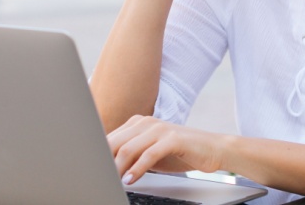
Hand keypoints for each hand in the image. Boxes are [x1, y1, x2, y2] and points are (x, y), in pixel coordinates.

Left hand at [108, 115, 228, 184]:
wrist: (213, 148)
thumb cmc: (181, 152)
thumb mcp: (151, 153)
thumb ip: (131, 155)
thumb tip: (108, 167)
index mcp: (138, 123)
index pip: (111, 138)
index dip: (99, 155)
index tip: (92, 171)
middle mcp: (147, 122)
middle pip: (115, 142)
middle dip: (105, 162)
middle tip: (98, 178)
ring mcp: (160, 129)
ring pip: (129, 148)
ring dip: (118, 167)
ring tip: (113, 181)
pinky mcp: (173, 138)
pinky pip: (149, 154)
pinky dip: (137, 169)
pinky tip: (131, 180)